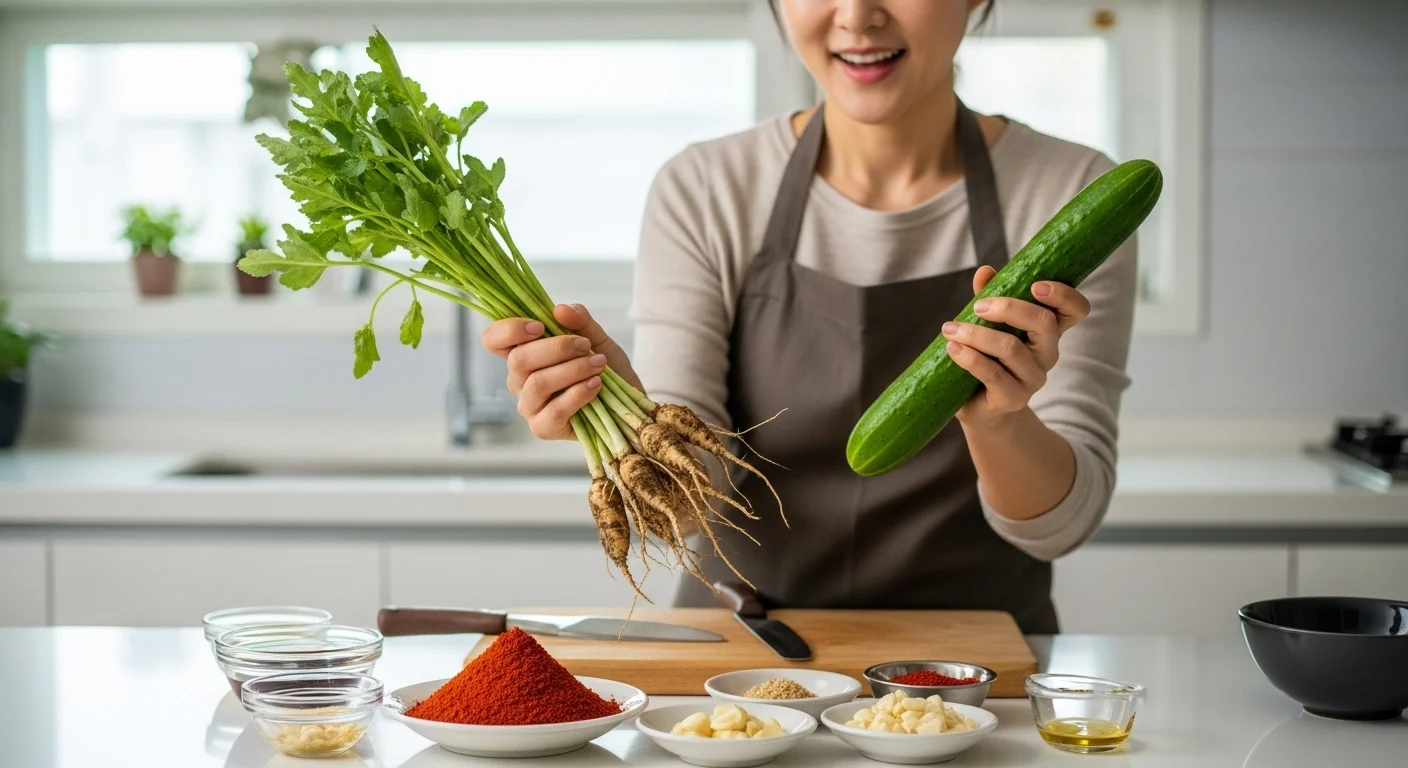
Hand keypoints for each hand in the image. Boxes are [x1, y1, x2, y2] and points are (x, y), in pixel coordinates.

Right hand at [480, 304, 640, 439]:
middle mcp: (518, 380)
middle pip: (518, 359)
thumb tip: (559, 309)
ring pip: (537, 383)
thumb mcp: (596, 337)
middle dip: (556, 348)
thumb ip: (579, 321)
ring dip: (572, 369)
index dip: (509, 330)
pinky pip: (554, 410)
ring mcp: (529, 406)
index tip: (539, 326)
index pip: (493, 339)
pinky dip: (578, 393)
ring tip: (598, 364)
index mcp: (523, 353)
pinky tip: (596, 385)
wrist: (627, 401)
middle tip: (585, 345)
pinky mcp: (544, 428)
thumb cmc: (603, 367)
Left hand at [943, 266, 1091, 426]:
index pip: (1076, 310)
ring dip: (977, 334)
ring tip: (951, 329)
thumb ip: (989, 297)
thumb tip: (985, 271)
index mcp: (1048, 331)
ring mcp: (1033, 378)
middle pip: (1044, 322)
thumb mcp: (988, 324)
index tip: (1035, 285)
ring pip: (1011, 348)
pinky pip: (993, 374)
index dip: (1063, 295)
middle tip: (978, 306)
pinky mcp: (1013, 398)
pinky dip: (970, 358)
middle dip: (1009, 308)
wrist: (978, 407)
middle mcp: (1047, 354)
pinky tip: (953, 348)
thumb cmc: (986, 357)